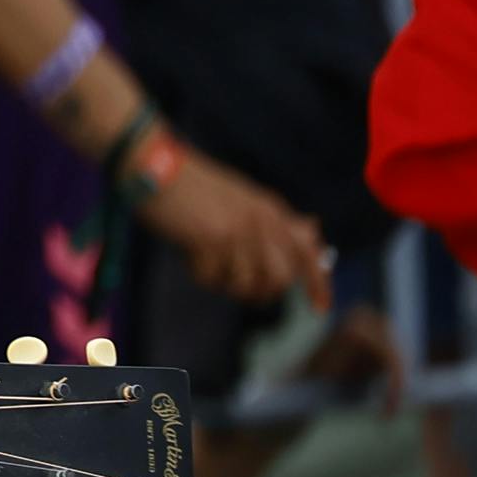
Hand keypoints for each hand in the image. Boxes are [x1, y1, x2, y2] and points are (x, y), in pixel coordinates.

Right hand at [137, 147, 328, 304]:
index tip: (320, 309)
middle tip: (238, 284)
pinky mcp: (208, 240)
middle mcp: (259, 221)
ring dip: (225, 282)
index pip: (307, 252)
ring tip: (208, 263)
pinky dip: (200, 273)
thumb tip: (312, 233)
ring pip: (245, 283)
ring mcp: (235, 232)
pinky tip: (190, 253)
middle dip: (261, 291)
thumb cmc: (195, 185)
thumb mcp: (243, 197)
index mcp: (271, 209)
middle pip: (279, 278)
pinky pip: (211, 278)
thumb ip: (276, 218)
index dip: (319, 283)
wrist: (156, 167)